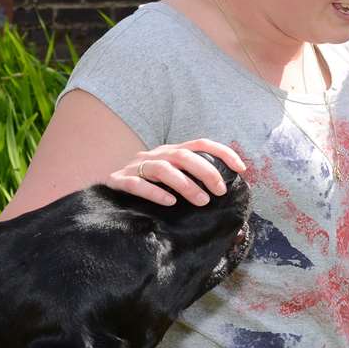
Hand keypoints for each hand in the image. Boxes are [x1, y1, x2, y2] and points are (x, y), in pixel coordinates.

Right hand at [104, 139, 245, 206]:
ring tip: (201, 201)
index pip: (201, 144)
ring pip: (163, 169)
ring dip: (185, 185)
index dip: (223, 152)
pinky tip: (170, 202)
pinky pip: (138, 184)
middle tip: (219, 192)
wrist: (107, 193)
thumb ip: (193, 181)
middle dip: (206, 172)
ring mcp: (136, 166)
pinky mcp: (119, 181)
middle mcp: (156, 155)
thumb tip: (223, 193)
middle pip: (183, 155)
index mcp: (171, 152)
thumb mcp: (173, 182)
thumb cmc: (147, 190)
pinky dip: (155, 192)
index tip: (241, 169)